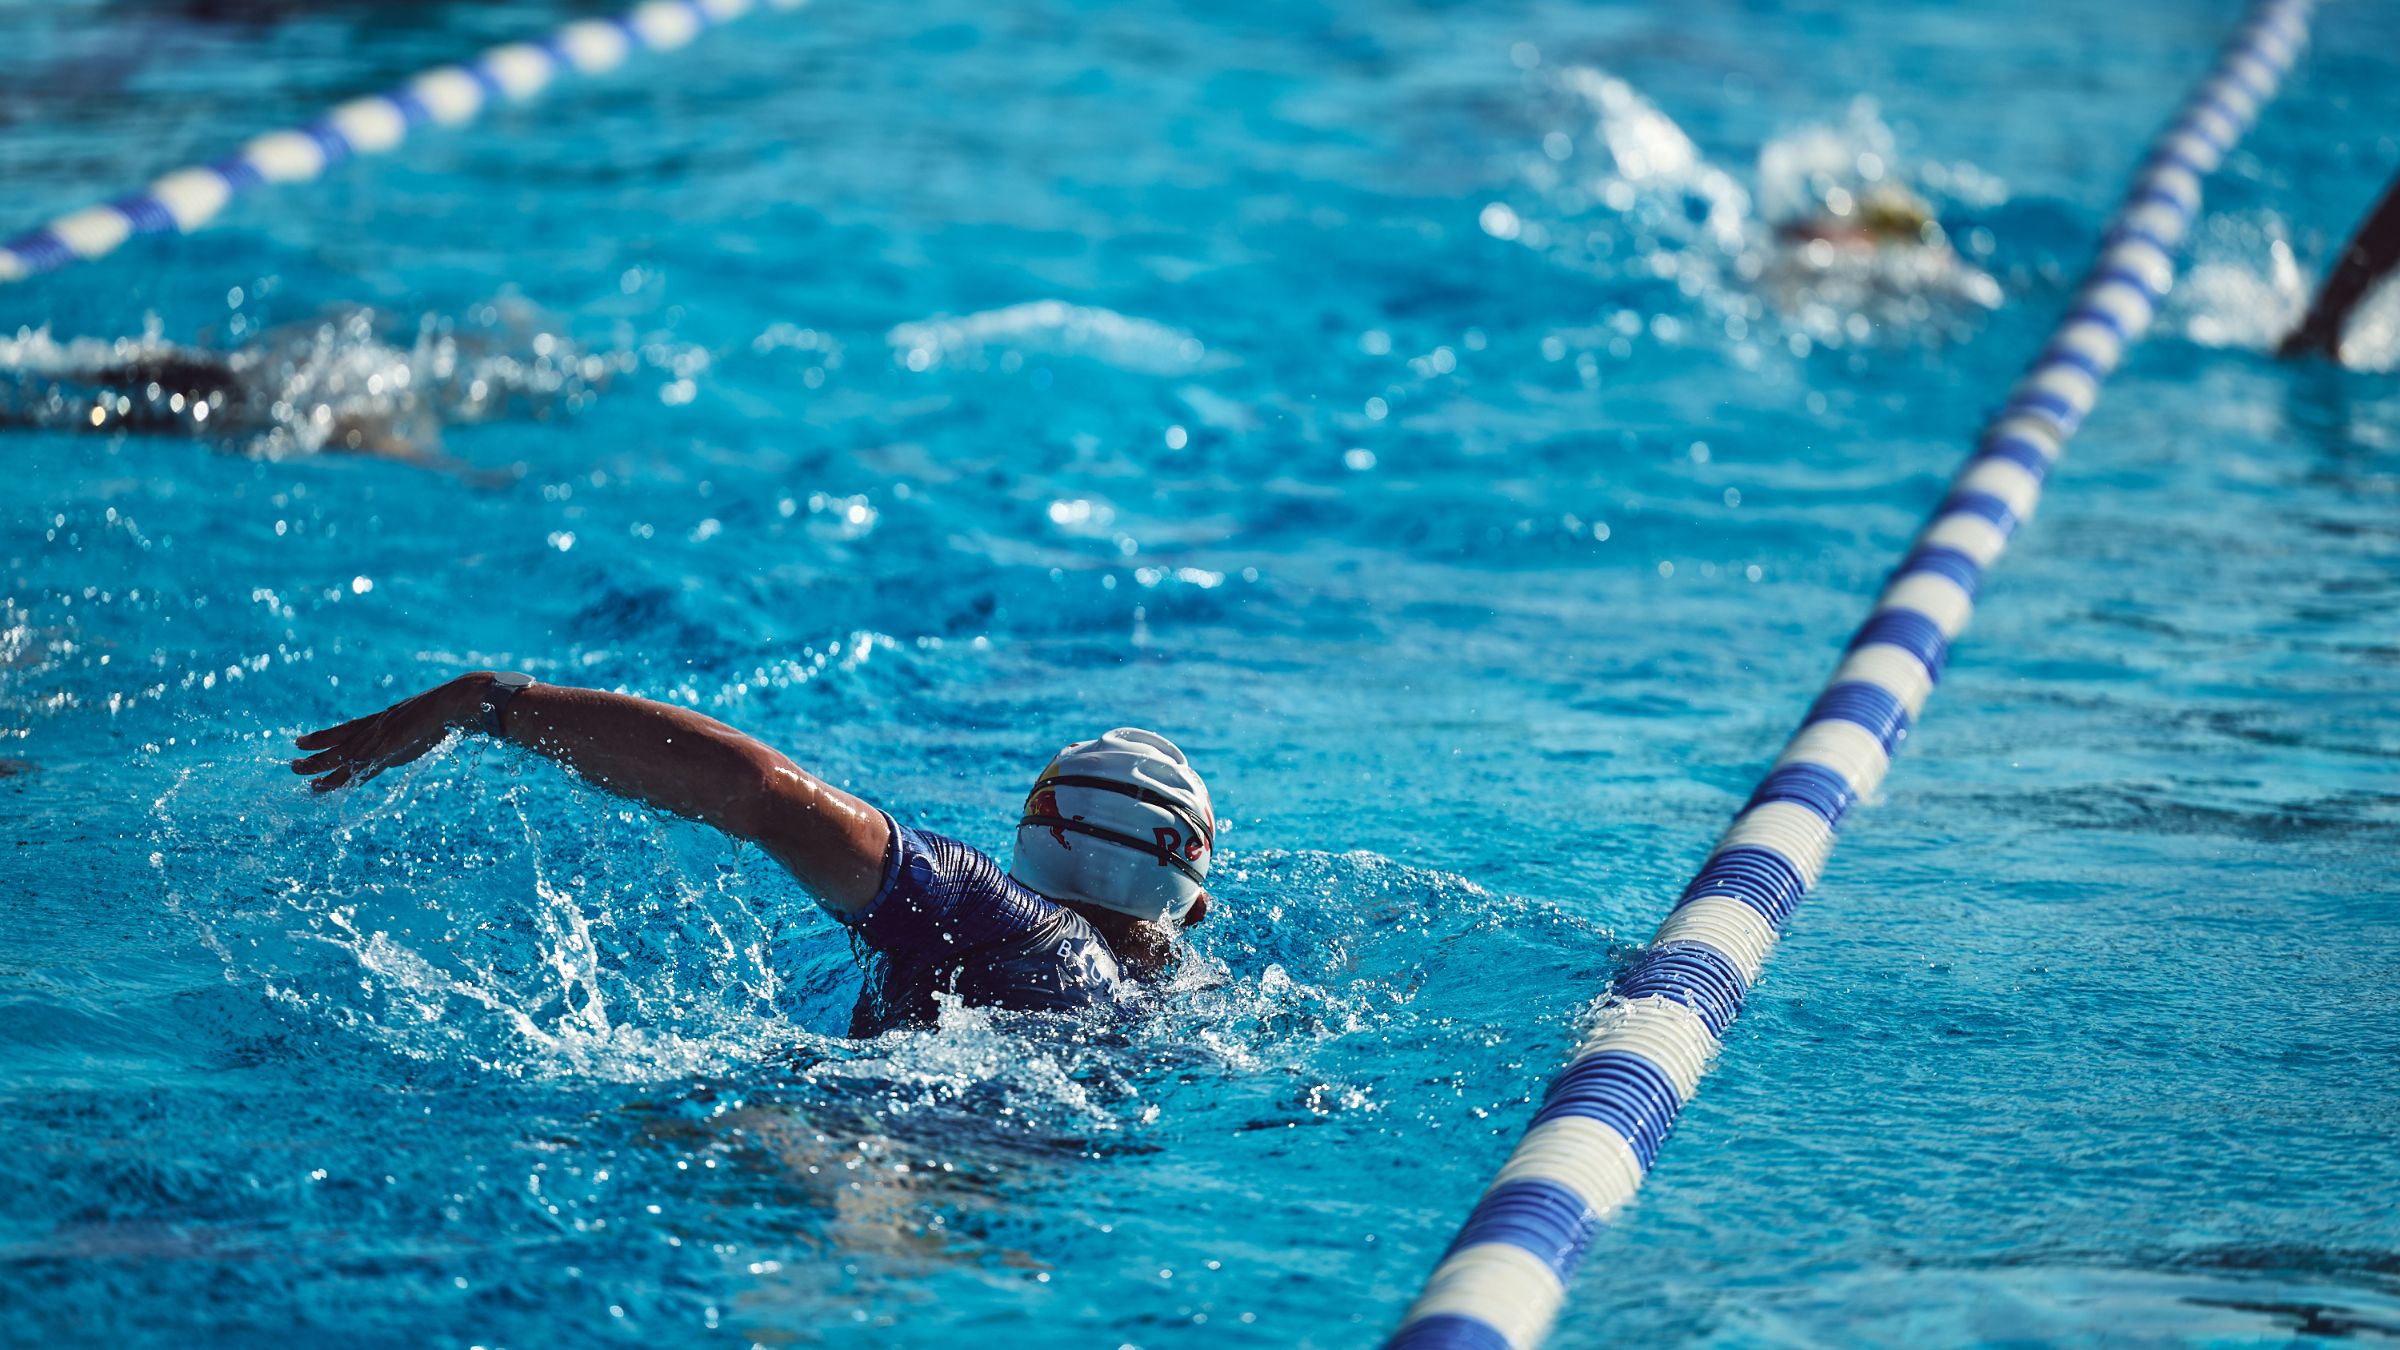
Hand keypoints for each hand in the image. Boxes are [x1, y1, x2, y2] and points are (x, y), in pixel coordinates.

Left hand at [291, 676, 482, 792]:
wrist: (459, 702)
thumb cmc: (451, 708)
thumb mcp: (430, 719)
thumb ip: (420, 728)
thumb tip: (428, 729)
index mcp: (386, 718)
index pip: (348, 729)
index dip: (325, 737)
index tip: (302, 742)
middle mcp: (378, 727)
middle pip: (339, 743)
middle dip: (316, 754)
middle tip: (292, 765)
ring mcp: (382, 737)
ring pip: (343, 755)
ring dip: (320, 767)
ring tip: (298, 774)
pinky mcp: (389, 747)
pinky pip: (360, 766)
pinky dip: (344, 776)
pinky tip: (328, 784)